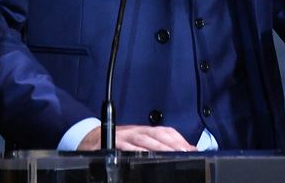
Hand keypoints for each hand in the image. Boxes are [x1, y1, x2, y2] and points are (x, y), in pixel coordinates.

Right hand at [77, 125, 197, 151]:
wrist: (91, 138)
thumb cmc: (118, 142)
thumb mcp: (138, 142)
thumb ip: (155, 146)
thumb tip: (179, 152)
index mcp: (145, 130)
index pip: (166, 131)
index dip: (179, 139)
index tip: (192, 148)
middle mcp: (138, 130)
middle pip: (159, 134)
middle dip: (174, 142)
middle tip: (186, 151)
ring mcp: (126, 135)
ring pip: (146, 138)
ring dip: (160, 146)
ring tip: (172, 153)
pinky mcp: (114, 142)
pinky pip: (127, 145)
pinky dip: (137, 149)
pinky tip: (146, 155)